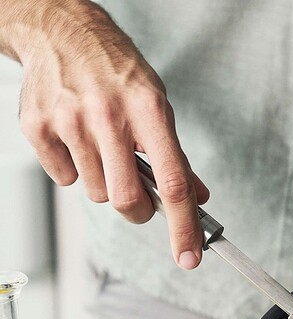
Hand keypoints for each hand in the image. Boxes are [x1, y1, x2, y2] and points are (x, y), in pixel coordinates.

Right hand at [6, 0, 208, 267]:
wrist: (62, 33)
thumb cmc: (116, 71)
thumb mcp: (158, 105)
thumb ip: (176, 156)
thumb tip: (199, 198)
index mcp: (148, 111)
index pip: (173, 183)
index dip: (183, 226)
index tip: (189, 256)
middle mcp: (108, 116)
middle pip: (127, 200)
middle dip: (138, 210)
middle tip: (139, 197)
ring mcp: (69, 121)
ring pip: (95, 193)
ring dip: (105, 182)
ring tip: (103, 146)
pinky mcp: (38, 127)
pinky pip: (65, 178)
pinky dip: (75, 169)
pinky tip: (77, 139)